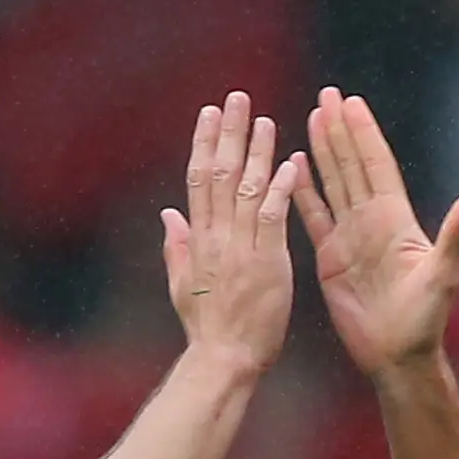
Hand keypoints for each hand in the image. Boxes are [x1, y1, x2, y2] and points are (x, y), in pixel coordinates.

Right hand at [162, 91, 301, 375]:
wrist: (222, 360)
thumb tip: (167, 215)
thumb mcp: (181, 285)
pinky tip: (292, 163)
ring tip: (264, 119)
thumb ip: (176, 246)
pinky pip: (272, 218)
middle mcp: (216, 236)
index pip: (198, 180)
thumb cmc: (206, 329)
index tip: (209, 113)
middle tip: (236, 98)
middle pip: (219, 173)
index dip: (204, 142)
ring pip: (246, 188)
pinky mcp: (266, 262)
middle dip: (228, 133)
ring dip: (256, 151)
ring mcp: (241, 248)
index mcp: (198, 239)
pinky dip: (281, 189)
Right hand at [292, 85, 458, 383]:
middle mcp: (372, 222)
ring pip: (333, 184)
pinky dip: (303, 193)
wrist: (398, 356)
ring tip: (312, 118)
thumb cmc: (426, 320)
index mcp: (395, 219)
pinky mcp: (331, 260)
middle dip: (340, 130)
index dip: (364, 134)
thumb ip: (457, 231)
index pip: (376, 166)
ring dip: (323, 152)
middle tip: (327, 94)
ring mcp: (350, 238)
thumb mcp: (443, 273)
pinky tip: (293, 169)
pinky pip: (315, 218)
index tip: (352, 102)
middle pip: (352, 165)